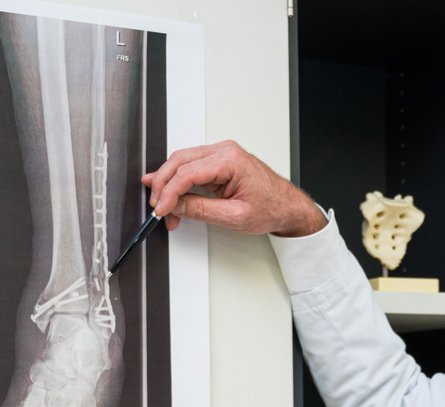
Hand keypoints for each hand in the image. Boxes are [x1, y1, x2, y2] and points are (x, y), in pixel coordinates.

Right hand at [143, 140, 325, 237]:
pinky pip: (191, 166)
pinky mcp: (219, 162)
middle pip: (180, 161)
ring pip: (182, 162)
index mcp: (231, 160)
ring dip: (169, 184)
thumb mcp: (234, 216)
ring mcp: (222, 154)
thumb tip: (176, 206)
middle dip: (163, 185)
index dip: (169, 192)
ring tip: (162, 206)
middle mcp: (225, 151)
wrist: (288, 207)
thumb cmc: (271, 208)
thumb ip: (201, 210)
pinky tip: (167, 192)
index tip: (161, 209)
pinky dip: (179, 181)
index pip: (188, 172)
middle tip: (157, 207)